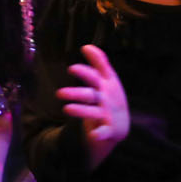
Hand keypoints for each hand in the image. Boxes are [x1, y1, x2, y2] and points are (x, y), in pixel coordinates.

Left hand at [57, 44, 129, 161]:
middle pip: (90, 93)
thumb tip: (86, 46)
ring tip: (66, 109)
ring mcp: (108, 114)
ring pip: (92, 112)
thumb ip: (99, 63)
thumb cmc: (110, 97)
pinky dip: (100, 134)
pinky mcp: (109, 129)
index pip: (95, 76)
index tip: (72, 68)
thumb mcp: (107, 79)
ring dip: (81, 110)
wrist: (121, 124)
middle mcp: (107, 98)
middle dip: (76, 92)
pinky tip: (94, 135)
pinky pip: (104, 132)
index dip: (85, 72)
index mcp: (107, 85)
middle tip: (59, 93)